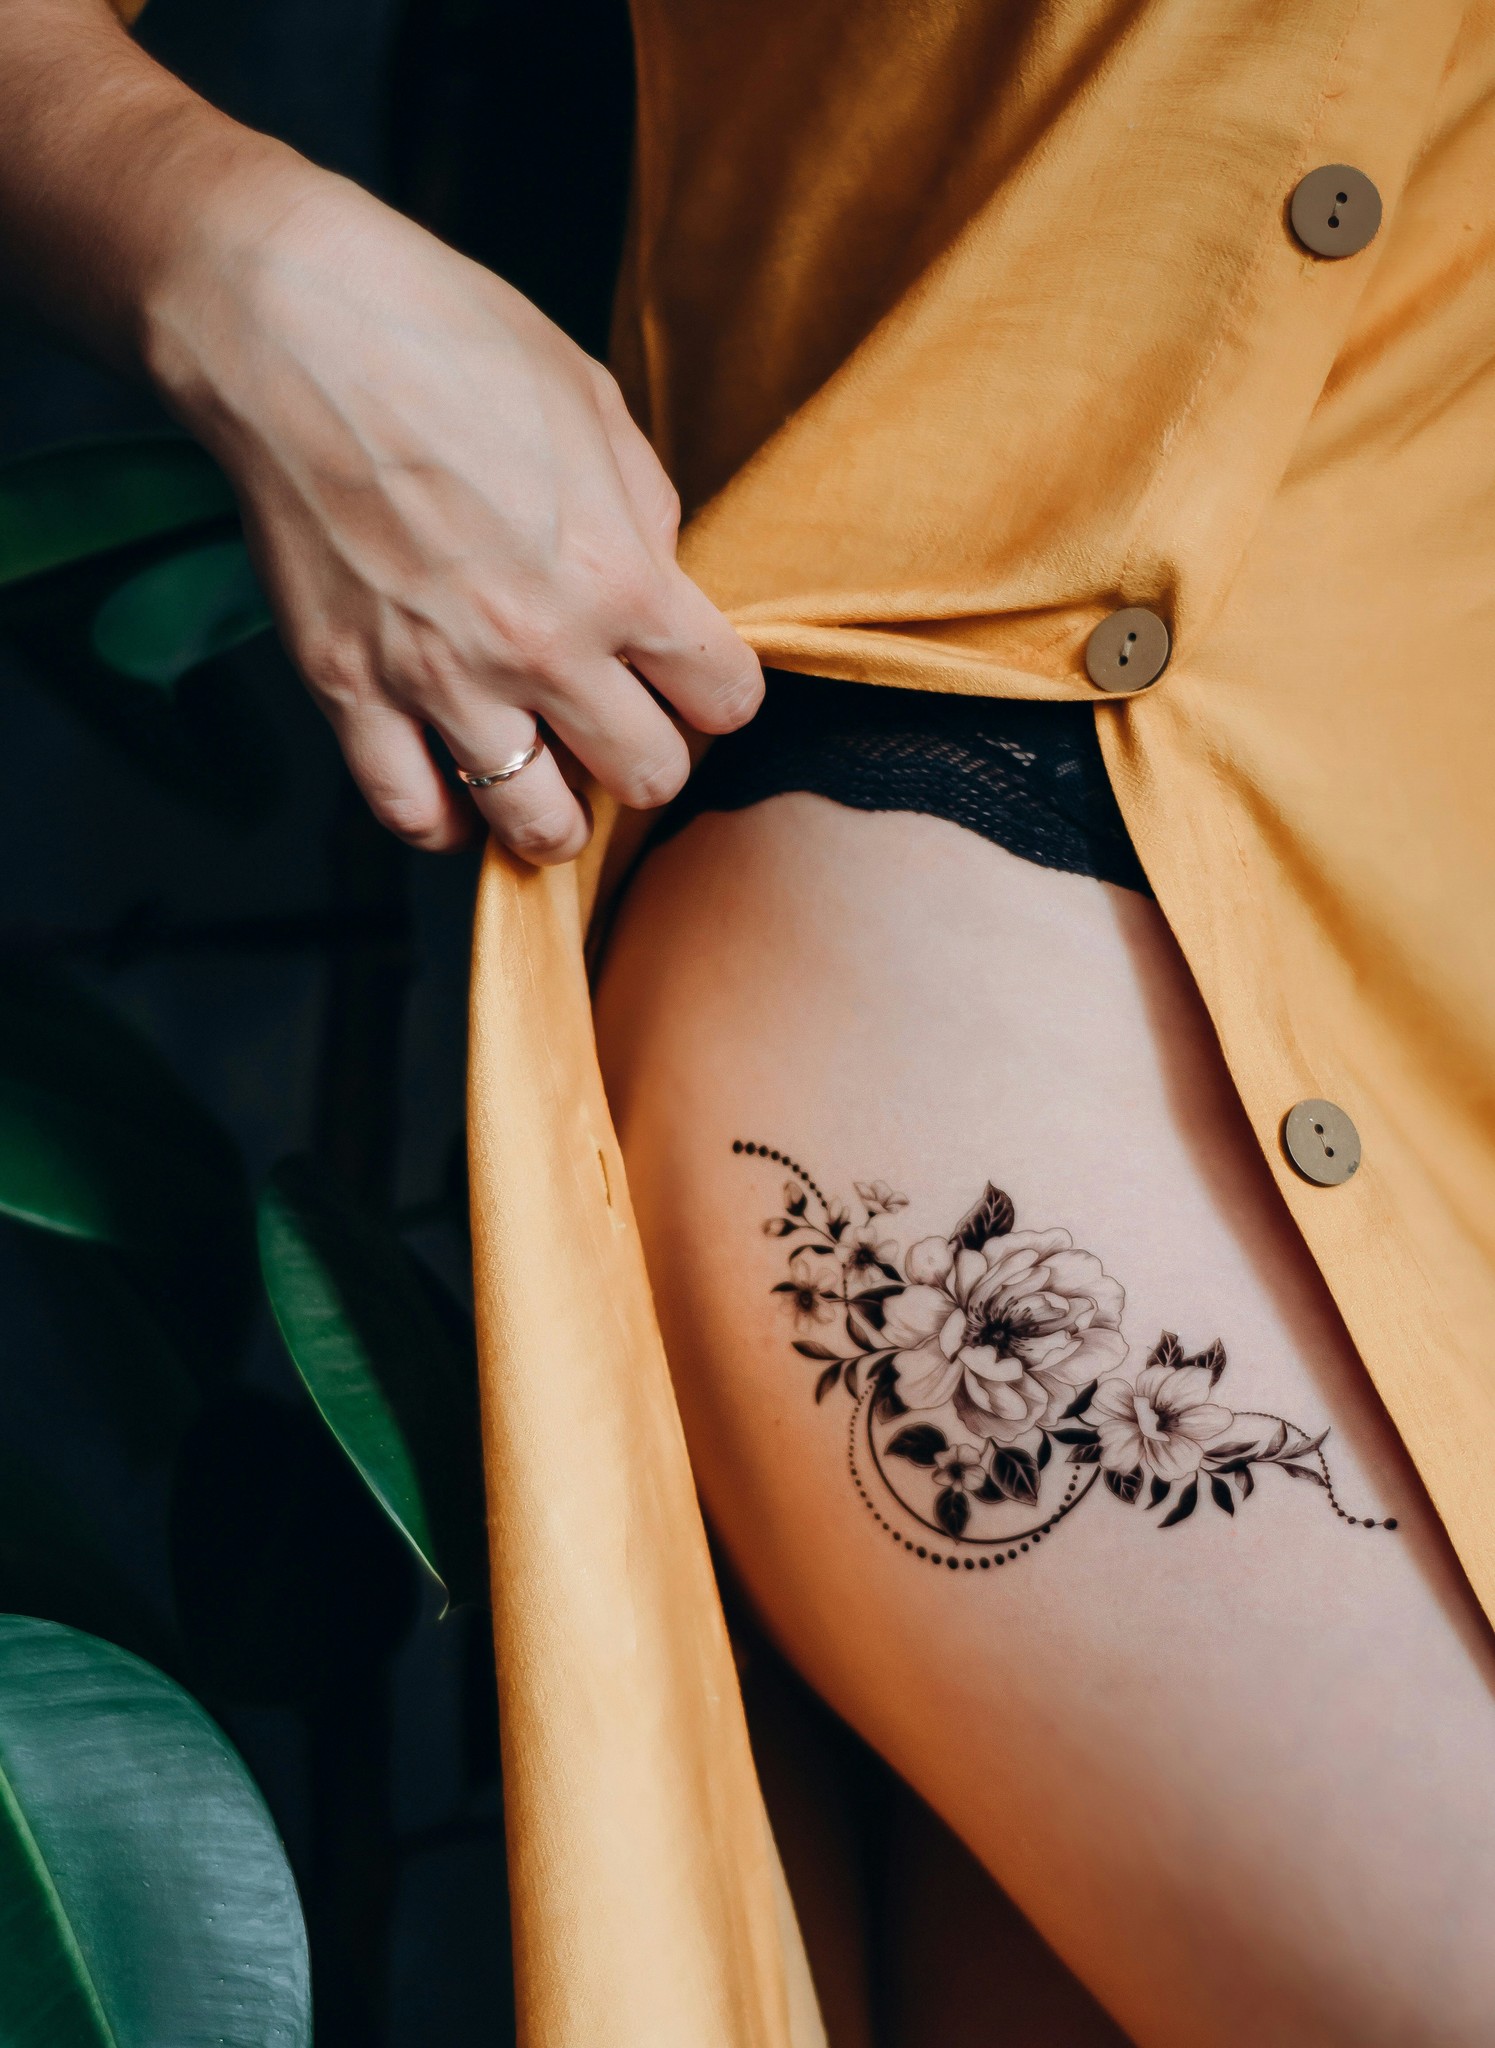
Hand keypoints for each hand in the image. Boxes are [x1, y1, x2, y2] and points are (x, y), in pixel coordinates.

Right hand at [142, 155, 761, 859]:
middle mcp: (539, 648)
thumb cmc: (450, 340)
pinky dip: (448, 823)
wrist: (291, 326)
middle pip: (647, 776)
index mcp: (619, 577)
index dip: (718, 691)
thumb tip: (660, 586)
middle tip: (623, 726)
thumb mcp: (595, 404)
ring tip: (550, 778)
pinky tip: (461, 796)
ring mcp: (439, 679)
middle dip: (650, 757)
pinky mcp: (350, 689)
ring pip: (537, 825)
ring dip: (558, 812)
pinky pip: (412, 812)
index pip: (725, 699)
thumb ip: (646, 515)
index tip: (692, 678)